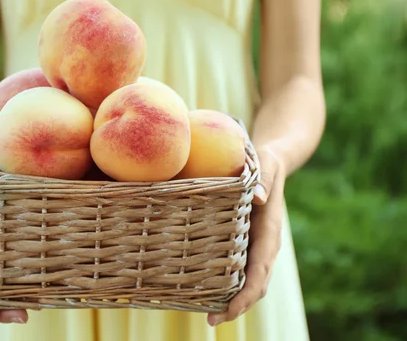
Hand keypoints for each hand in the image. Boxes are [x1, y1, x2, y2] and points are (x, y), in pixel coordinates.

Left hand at [207, 145, 285, 325]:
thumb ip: (263, 181)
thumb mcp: (265, 166)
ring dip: (232, 299)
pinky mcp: (247, 242)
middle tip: (211, 320)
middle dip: (237, 306)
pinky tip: (208, 289)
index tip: (230, 310)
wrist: (274, 161)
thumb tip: (258, 198)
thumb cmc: (266, 163)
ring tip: (208, 314)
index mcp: (270, 232)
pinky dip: (228, 284)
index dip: (247, 294)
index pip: (261, 271)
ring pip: (248, 281)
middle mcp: (265, 244)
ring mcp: (256, 245)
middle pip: (255, 285)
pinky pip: (240, 269)